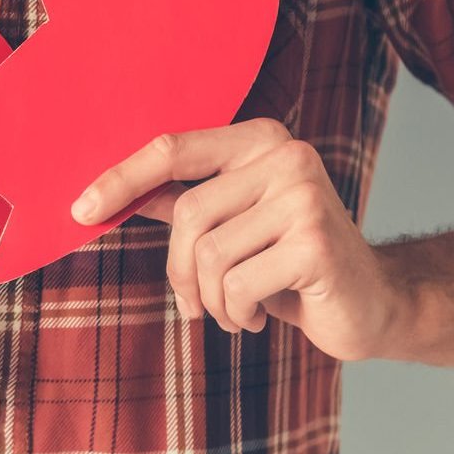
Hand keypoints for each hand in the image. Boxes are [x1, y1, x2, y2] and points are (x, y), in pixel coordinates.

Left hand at [73, 118, 411, 360]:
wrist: (374, 302)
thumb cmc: (291, 262)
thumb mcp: (234, 224)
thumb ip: (182, 200)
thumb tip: (109, 193)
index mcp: (261, 139)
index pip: (172, 150)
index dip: (121, 179)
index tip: (79, 209)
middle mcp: (287, 155)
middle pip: (188, 214)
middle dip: (181, 270)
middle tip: (195, 302)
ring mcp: (305, 197)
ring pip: (209, 255)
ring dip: (212, 298)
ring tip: (236, 308)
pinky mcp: (316, 244)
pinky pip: (237, 285)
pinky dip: (237, 313)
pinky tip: (262, 315)